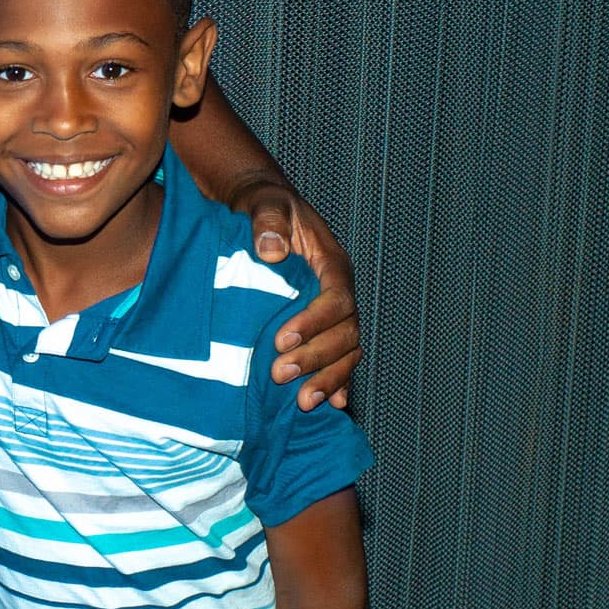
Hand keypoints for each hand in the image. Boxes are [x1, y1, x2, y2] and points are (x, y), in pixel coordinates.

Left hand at [227, 179, 359, 411]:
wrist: (262, 213)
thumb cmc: (265, 206)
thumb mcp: (265, 203)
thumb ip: (269, 221)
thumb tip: (272, 250)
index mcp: (331, 264)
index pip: (336, 298)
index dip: (315, 322)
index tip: (282, 340)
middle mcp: (339, 292)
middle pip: (345, 332)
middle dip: (317, 357)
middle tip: (280, 374)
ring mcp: (333, 313)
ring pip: (346, 351)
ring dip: (328, 377)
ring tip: (303, 402)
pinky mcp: (320, 327)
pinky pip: (338, 358)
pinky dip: (336, 381)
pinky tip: (330, 404)